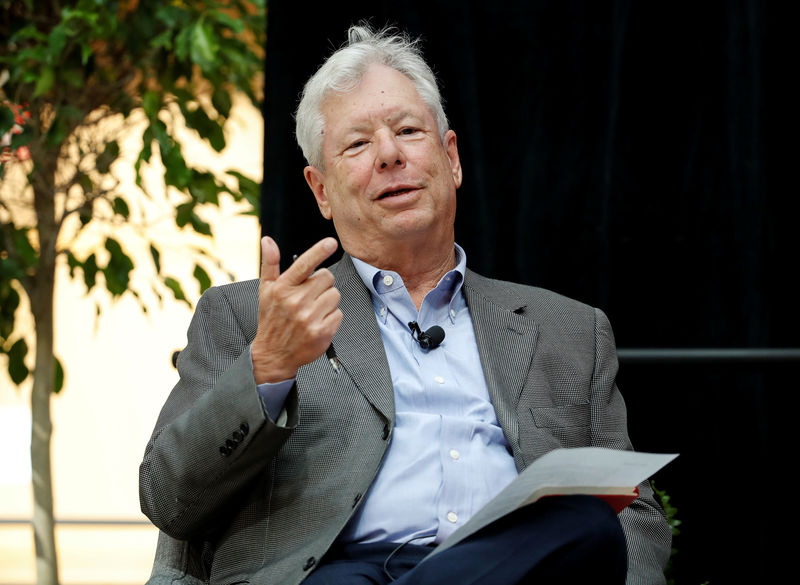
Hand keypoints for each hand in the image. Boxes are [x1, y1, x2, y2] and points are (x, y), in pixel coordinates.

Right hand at [251, 236, 341, 383]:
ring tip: (313, 310)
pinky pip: (338, 313)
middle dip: (322, 284)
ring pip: (335, 295)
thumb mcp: (266, 290)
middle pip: (327, 277)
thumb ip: (270, 263)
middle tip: (310, 295)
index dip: (319, 251)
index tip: (331, 242)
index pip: (304, 265)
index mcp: (282, 288)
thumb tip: (268, 240)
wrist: (273, 354)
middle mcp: (296, 302)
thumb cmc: (271, 318)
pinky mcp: (322, 332)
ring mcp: (309, 318)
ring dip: (328, 300)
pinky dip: (331, 317)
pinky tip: (318, 322)